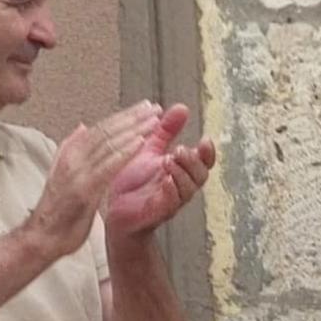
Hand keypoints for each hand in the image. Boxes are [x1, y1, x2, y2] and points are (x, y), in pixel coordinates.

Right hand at [27, 105, 159, 255]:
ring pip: (109, 144)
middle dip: (132, 118)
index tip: (143, 108)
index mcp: (70, 154)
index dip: (124, 116)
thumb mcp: (62, 173)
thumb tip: (82, 126)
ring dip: (133, 130)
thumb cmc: (57, 210)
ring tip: (153, 121)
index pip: (101, 128)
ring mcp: (77, 172)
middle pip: (107, 131)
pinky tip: (140, 144)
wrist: (42, 237)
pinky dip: (125, 152)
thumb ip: (71, 149)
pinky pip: (108, 166)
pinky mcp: (84, 189)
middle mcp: (73, 158)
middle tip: (153, 107)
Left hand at [103, 105, 218, 240]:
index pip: (204, 162)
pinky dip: (170, 191)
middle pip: (201, 175)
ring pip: (188, 189)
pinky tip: (165, 180)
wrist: (112, 209)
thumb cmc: (132, 181)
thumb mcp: (150, 149)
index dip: (208, 152)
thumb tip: (182, 107)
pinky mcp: (157, 213)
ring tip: (169, 161)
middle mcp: (180, 186)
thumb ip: (166, 131)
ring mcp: (171, 201)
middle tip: (180, 149)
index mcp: (181, 171)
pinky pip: (170, 203)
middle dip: (193, 161)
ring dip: (181, 174)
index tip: (205, 140)